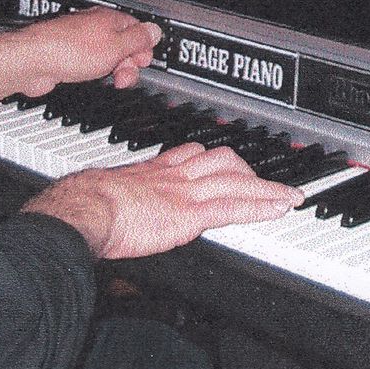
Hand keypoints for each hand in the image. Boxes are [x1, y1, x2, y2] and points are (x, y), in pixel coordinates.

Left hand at [11, 7, 162, 94]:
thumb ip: (137, 39)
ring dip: (113, 70)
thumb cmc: (69, 50)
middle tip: (124, 75)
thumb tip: (154, 30)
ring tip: (110, 79)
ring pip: (106, 55)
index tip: (143, 62)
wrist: (33, 61)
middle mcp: (94, 26)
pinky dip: (95, 72)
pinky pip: (90, 63)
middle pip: (123, 44)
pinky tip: (91, 78)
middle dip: (129, 63)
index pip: (137, 29)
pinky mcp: (68, 55)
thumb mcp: (115, 47)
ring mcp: (80, 41)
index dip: (143, 48)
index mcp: (109, 19)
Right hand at [22, 142, 303, 258]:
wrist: (84, 209)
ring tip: (286, 194)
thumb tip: (106, 209)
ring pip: (236, 181)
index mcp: (152, 169)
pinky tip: (280, 207)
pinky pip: (235, 206)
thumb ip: (114, 197)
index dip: (210, 158)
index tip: (222, 160)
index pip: (190, 155)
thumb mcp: (102, 192)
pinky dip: (262, 205)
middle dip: (245, 168)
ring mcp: (186, 191)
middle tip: (260, 178)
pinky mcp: (191, 213)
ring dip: (266, 188)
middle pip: (220, 160)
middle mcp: (173, 174)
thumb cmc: (83, 206)